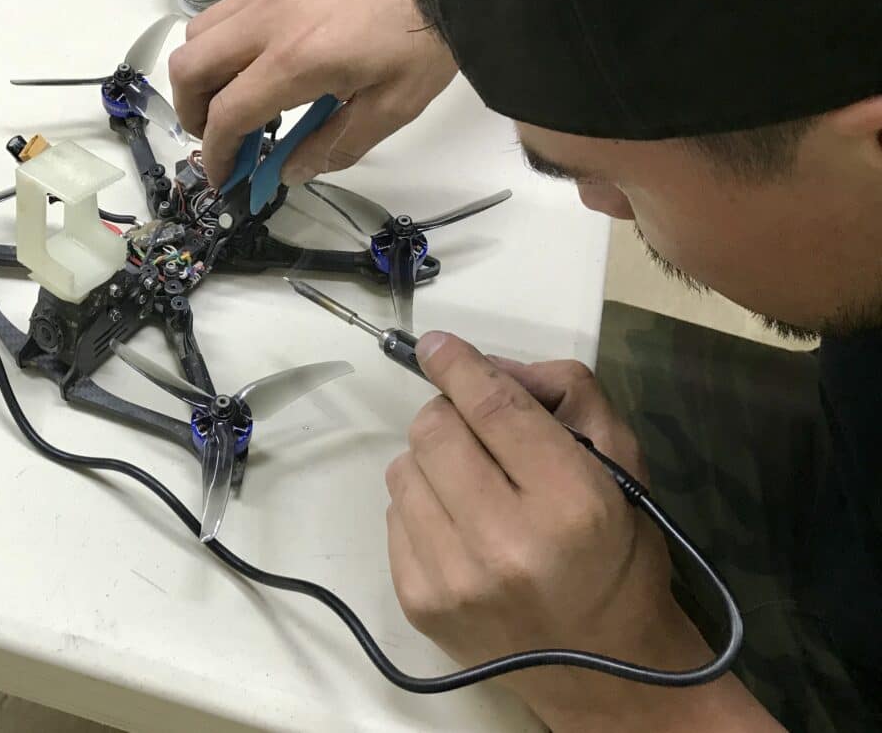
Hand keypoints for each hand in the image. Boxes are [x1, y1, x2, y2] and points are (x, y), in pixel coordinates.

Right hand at [168, 0, 456, 186]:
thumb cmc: (429, 30)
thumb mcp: (394, 106)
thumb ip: (337, 145)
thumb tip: (292, 170)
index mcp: (297, 62)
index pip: (227, 115)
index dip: (216, 155)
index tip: (224, 175)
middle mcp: (271, 20)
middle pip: (189, 67)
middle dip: (192, 112)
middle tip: (218, 136)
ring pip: (202, 31)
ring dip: (205, 71)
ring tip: (237, 94)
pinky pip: (235, 4)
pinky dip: (232, 38)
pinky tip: (268, 55)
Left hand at [386, 332, 780, 731]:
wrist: (606, 670)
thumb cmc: (619, 557)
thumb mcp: (622, 464)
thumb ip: (564, 396)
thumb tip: (482, 366)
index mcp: (570, 502)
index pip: (492, 409)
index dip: (458, 366)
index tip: (436, 344)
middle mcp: (505, 542)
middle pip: (434, 431)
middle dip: (451, 416)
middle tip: (478, 433)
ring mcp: (453, 578)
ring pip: (403, 469)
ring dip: (432, 463)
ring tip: (473, 488)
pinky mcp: (418, 602)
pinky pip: (393, 515)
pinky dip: (421, 507)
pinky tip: (459, 528)